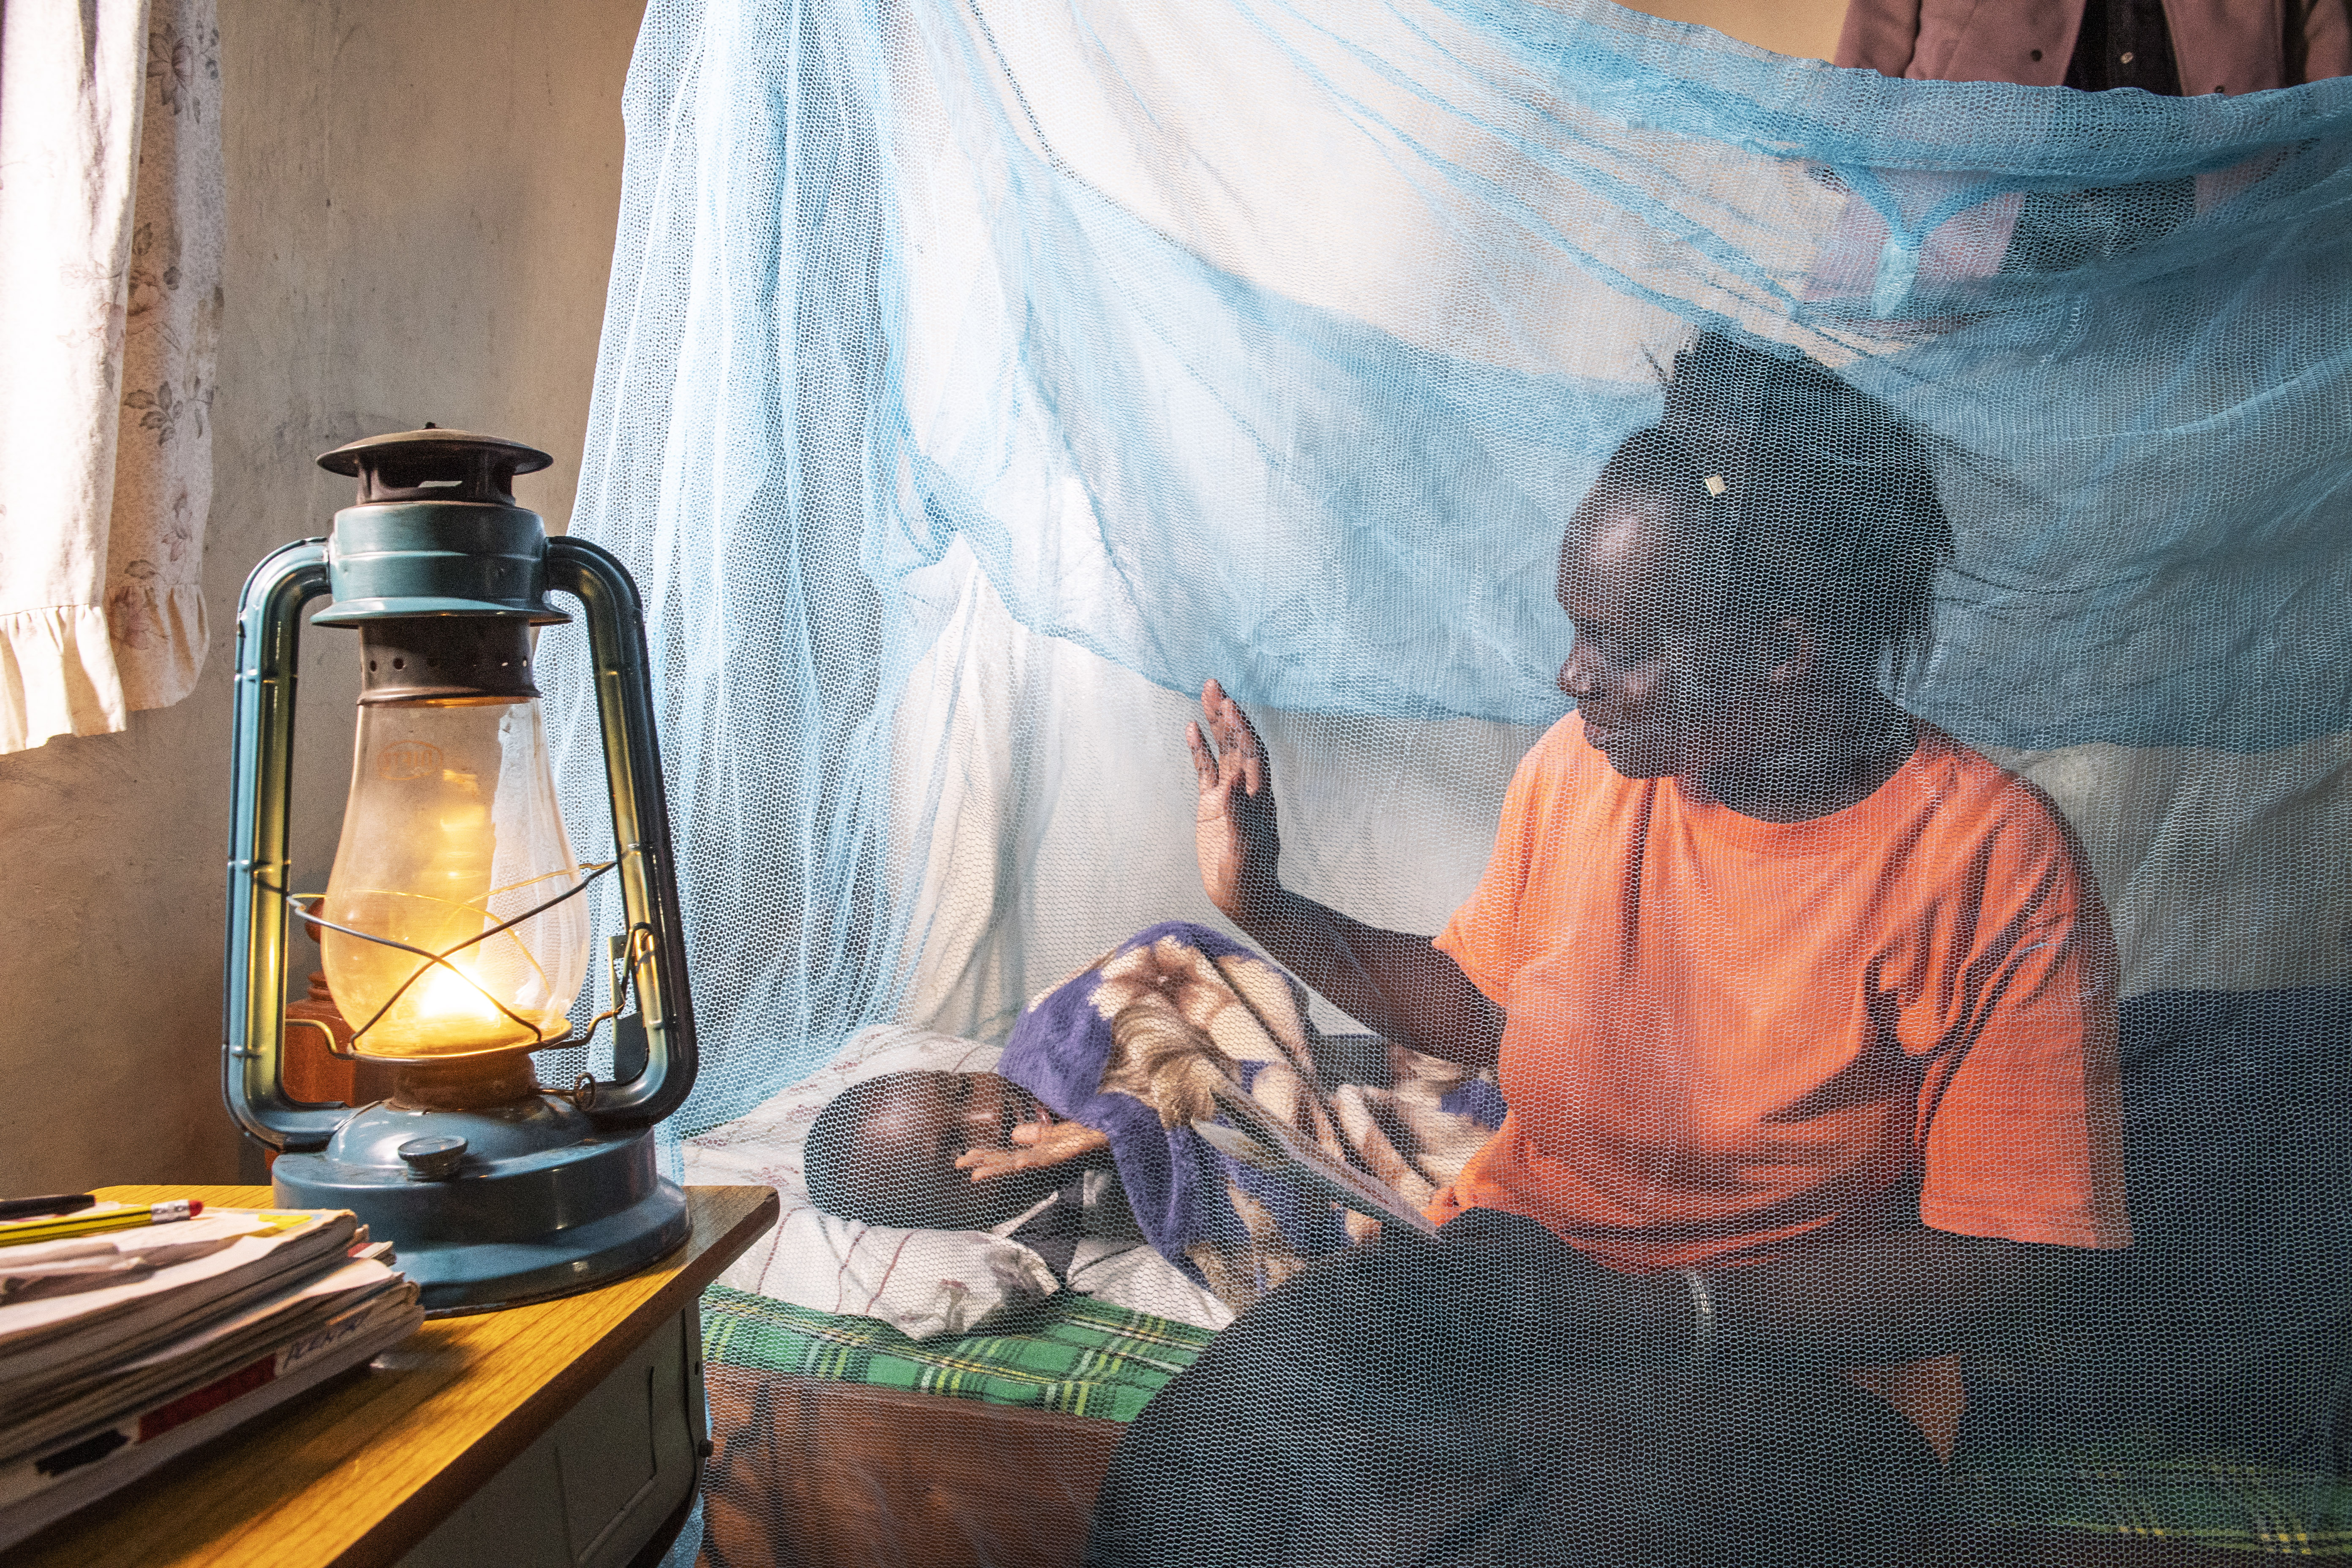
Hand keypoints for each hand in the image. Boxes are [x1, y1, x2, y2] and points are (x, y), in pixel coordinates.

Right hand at [954, 1118, 1110, 1182]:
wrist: (1125, 1120)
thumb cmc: (1095, 1122)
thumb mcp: (1061, 1127)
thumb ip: (1038, 1133)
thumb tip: (1013, 1136)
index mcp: (1046, 1148)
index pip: (1010, 1154)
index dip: (988, 1156)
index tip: (965, 1158)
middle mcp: (1053, 1153)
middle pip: (1014, 1160)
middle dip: (988, 1164)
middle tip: (961, 1166)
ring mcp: (1065, 1151)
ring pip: (1029, 1161)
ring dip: (1004, 1166)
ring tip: (981, 1171)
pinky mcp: (1080, 1146)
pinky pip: (1056, 1154)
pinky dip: (1036, 1157)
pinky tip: (1020, 1161)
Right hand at [1189, 678, 1283, 925]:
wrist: (1245, 900)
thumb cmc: (1249, 880)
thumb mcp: (1244, 851)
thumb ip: (1239, 815)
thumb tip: (1233, 779)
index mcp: (1258, 798)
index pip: (1252, 755)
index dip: (1242, 729)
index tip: (1228, 705)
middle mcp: (1245, 790)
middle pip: (1238, 743)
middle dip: (1227, 713)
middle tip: (1213, 683)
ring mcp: (1228, 796)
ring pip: (1223, 751)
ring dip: (1216, 723)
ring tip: (1207, 691)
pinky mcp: (1212, 806)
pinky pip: (1205, 771)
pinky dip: (1199, 750)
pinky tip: (1191, 729)